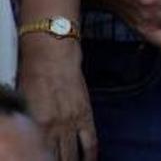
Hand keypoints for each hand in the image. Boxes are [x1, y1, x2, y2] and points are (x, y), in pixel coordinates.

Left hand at [18, 36, 96, 159]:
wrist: (54, 56)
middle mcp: (54, 127)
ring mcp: (72, 122)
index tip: (37, 160)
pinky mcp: (86, 115)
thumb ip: (27, 125)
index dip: (39, 160)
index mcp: (35, 125)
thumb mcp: (21, 104)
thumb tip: (27, 141)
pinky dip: (91, 154)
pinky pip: (90, 140)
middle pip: (58, 158)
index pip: (38, 154)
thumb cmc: (33, 76)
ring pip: (73, 154)